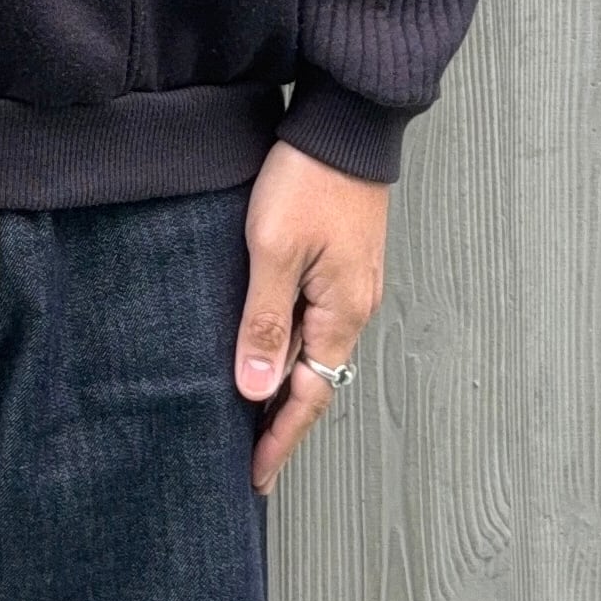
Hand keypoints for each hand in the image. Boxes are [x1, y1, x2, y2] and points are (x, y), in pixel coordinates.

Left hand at [232, 139, 389, 494]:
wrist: (344, 125)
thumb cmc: (309, 181)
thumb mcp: (274, 252)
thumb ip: (264, 322)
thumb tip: (254, 388)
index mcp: (341, 314)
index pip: (309, 397)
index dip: (280, 438)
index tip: (257, 475)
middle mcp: (353, 306)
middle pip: (314, 379)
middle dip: (281, 418)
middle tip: (247, 452)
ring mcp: (349, 283)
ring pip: (313, 348)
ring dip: (284, 379)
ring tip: (250, 406)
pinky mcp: (340, 260)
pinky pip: (313, 317)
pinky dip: (289, 341)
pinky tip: (265, 342)